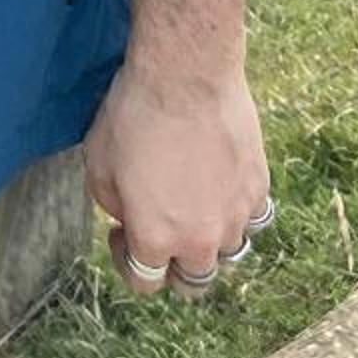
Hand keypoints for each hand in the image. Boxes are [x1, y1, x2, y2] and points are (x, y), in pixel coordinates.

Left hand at [84, 57, 269, 298]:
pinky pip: (250, 217)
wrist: (185, 74)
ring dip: (208, 240)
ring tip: (191, 204)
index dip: (126, 260)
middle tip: (161, 230)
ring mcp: (236, 217)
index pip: (145, 283)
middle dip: (173, 266)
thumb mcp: (98, 165)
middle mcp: (201, 240)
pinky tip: (217, 182)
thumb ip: (114, 208)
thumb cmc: (133, 114)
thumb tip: (131, 219)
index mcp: (156, 239)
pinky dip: (234, 210)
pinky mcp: (259, 189)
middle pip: (193, 283)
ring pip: (227, 253)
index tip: (121, 231)